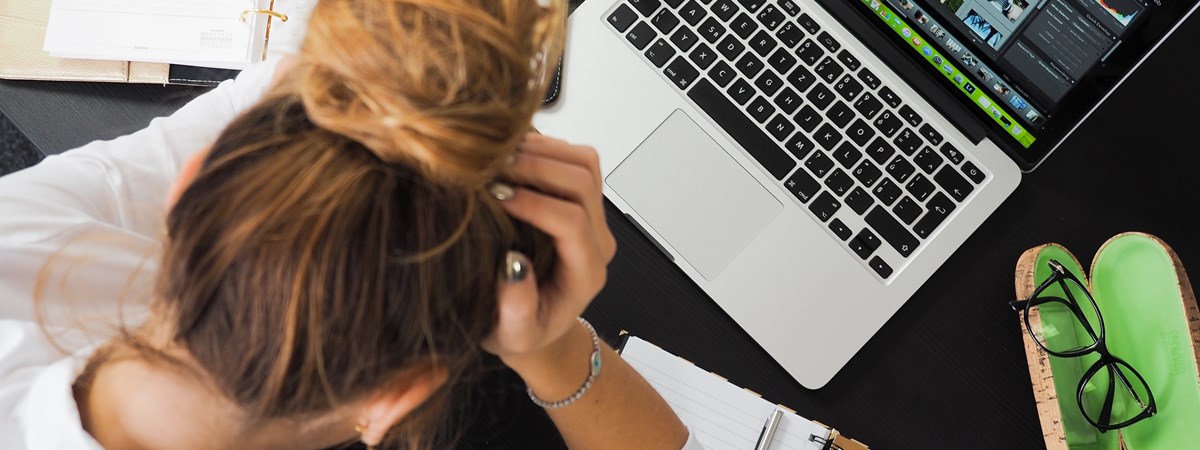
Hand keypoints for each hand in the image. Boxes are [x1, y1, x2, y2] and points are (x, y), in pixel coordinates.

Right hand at [482, 133, 615, 364]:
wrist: (534, 323)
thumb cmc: (522, 331)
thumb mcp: (513, 335)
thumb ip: (516, 310)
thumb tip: (513, 265)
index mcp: (586, 272)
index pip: (572, 222)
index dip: (535, 204)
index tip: (495, 197)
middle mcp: (597, 239)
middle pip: (583, 182)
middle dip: (536, 167)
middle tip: (491, 168)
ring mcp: (592, 215)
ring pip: (584, 162)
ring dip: (541, 151)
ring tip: (497, 156)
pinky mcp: (580, 198)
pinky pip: (573, 158)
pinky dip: (542, 147)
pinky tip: (507, 154)